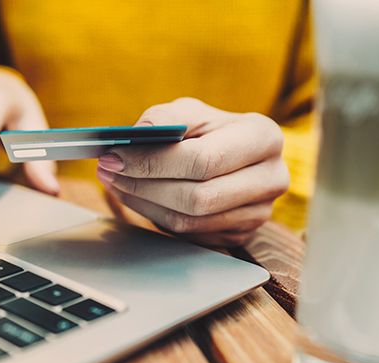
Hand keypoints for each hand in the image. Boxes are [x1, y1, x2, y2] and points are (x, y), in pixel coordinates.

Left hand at [97, 98, 288, 246]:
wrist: (233, 157)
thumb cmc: (210, 131)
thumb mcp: (192, 112)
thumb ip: (167, 116)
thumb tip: (140, 132)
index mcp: (264, 138)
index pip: (203, 160)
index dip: (153, 161)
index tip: (114, 155)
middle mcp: (271, 179)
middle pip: (197, 197)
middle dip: (143, 184)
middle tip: (107, 170)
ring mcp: (258, 213)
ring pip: (188, 221)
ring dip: (142, 202)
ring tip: (114, 181)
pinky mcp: (239, 235)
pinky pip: (188, 235)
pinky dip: (153, 215)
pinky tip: (135, 195)